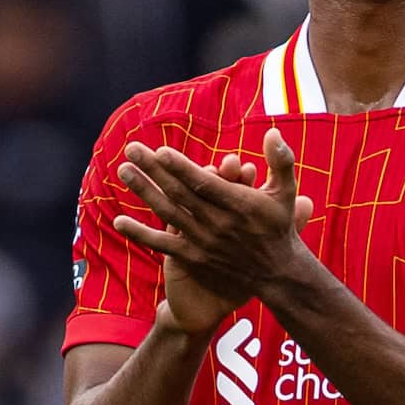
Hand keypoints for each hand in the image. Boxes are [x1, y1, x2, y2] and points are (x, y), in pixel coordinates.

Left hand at [115, 129, 313, 334]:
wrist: (276, 273)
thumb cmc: (279, 225)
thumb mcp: (287, 191)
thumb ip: (280, 160)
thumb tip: (272, 131)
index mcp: (239, 204)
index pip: (204, 184)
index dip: (181, 168)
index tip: (160, 151)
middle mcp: (218, 223)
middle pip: (179, 193)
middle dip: (153, 170)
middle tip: (132, 149)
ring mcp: (203, 241)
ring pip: (168, 213)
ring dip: (144, 192)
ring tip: (124, 171)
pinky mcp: (193, 256)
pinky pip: (162, 244)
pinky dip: (140, 234)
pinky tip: (118, 222)